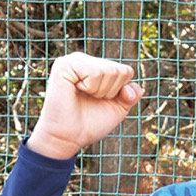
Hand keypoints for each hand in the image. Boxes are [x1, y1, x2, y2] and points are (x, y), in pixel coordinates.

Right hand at [28, 53, 143, 159]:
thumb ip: (131, 95)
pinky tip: (76, 90)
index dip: (120, 91)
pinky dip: (91, 87)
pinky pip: (95, 72)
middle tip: (91, 99)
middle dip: (111, 92)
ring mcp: (73, 60)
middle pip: (120, 71)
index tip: (102, 100)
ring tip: (83, 95)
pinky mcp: (64, 65)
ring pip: (110, 71)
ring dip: (100, 91)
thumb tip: (132, 88)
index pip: (126, 71)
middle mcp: (84, 60)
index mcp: (95, 66)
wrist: (69, 136)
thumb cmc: (91, 122)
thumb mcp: (118, 107)